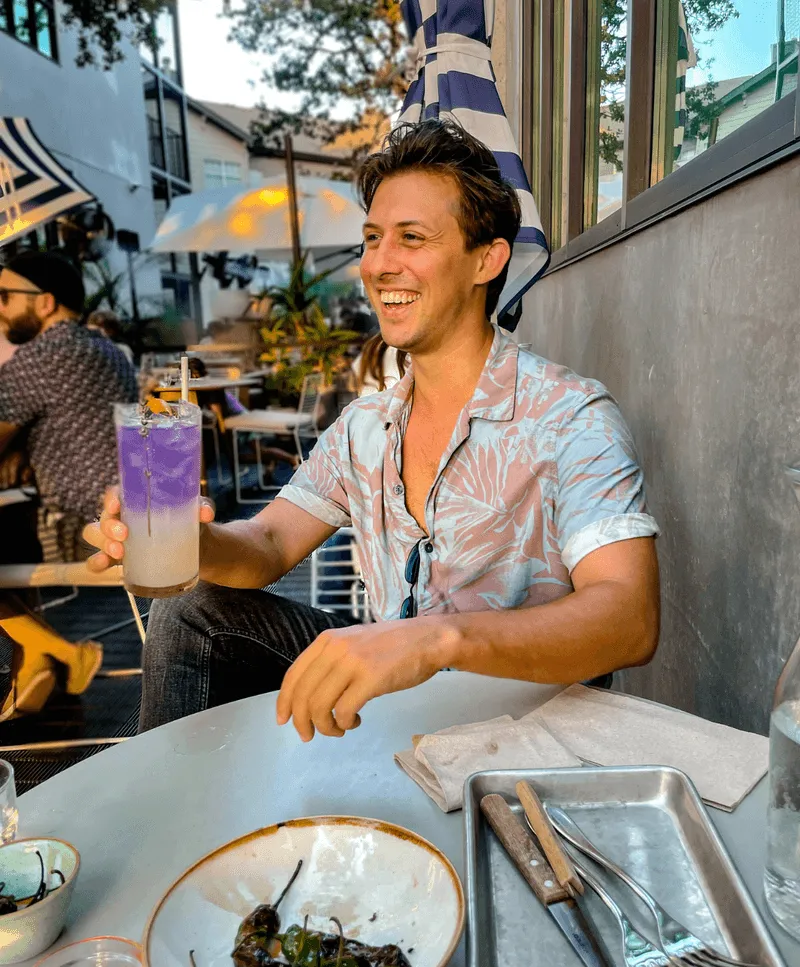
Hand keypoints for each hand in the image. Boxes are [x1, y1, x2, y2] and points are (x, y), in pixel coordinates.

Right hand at [83, 487, 214, 571]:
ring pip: (95, 535)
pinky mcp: (118, 558)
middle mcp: (122, 516)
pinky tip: (105, 565)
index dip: (111, 498)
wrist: (196, 550)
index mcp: (136, 499)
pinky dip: (96, 563)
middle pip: (104, 516)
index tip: (116, 506)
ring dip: (103, 543)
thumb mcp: (197, 511)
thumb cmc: (191, 522)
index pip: (116, 494)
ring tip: (119, 553)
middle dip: (109, 526)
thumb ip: (202, 507)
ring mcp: (116, 538)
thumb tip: (205, 513)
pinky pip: (98, 559)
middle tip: (124, 535)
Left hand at [275, 616, 458, 741]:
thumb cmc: (394, 645)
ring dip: (325, 726)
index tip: (284, 720)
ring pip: (320, 706)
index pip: (294, 675)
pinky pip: (344, 710)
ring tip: (338, 729)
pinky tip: (355, 722)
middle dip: (301, 722)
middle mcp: (335, 649)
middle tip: (308, 736)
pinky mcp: (371, 679)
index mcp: (327, 640)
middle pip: (303, 695)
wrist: (428, 639)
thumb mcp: (354, 643)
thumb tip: (312, 692)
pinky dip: (345, 723)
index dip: (284, 702)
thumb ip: (332, 660)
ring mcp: (353, 663)